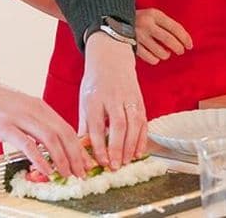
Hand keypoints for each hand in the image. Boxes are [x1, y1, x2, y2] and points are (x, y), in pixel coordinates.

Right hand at [0, 71, 91, 178]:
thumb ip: (30, 121)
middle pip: (64, 134)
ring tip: (67, 174)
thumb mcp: (17, 106)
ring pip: (51, 139)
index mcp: (39, 105)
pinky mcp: (3, 127)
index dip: (78, 148)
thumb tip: (41, 141)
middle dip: (76, 156)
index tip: (84, 163)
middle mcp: (33, 109)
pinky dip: (40, 159)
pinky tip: (46, 170)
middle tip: (82, 174)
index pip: (66, 128)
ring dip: (62, 159)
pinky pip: (27, 144)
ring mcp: (19, 117)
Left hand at [80, 32, 147, 169]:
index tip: (101, 161)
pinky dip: (142, 138)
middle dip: (118, 148)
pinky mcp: (140, 100)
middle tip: (116, 166)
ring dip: (131, 145)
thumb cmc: (95, 84)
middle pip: (118, 125)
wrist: (111, 60)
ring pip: (134, 124)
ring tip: (126, 161)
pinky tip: (138, 152)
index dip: (100, 145)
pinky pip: (143, 121)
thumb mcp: (84, 100)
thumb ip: (85, 125)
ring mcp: (129, 98)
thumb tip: (81, 149)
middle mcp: (113, 98)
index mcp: (95, 98)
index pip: (98, 125)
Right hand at [135, 8, 191, 64]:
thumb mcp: (152, 16)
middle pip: (169, 40)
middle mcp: (146, 24)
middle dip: (178, 48)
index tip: (190, 45)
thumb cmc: (139, 20)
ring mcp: (139, 36)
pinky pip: (151, 59)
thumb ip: (166, 25)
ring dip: (166, 54)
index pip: (175, 27)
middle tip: (180, 51)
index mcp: (154, 14)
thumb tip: (183, 40)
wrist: (114, 20)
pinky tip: (155, 55)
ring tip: (165, 52)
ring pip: (161, 52)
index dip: (185, 38)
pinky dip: (156, 59)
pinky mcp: (133, 46)